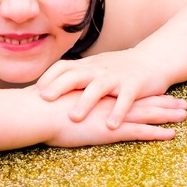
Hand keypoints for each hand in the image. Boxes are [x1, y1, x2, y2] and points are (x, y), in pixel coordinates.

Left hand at [37, 50, 181, 128]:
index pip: (63, 67)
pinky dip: (118, 112)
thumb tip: (46, 88)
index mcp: (88, 66)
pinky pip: (125, 99)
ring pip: (98, 88)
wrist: (151, 61)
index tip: (34, 90)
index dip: (48, 77)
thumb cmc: (117, 69)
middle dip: (59, 86)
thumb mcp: (93, 69)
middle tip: (45, 99)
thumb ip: (74, 76)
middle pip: (75, 75)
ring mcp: (116, 77)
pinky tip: (111, 125)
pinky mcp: (134, 86)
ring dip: (85, 102)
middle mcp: (99, 70)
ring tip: (74, 117)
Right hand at [47, 91, 186, 147]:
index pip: (125, 94)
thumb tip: (65, 102)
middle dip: (164, 102)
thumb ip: (68, 101)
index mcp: (98, 96)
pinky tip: (171, 134)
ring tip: (186, 114)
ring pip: (147, 114)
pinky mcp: (110, 130)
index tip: (159, 93)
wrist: (38, 111)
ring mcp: (111, 116)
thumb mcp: (59, 100)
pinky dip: (156, 132)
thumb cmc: (42, 108)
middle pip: (142, 101)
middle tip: (183, 103)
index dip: (143, 94)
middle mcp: (109, 103)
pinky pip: (139, 132)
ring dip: (167, 115)